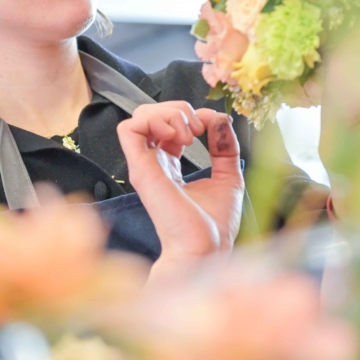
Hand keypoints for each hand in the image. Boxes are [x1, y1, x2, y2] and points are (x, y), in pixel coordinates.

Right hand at [116, 102, 243, 283]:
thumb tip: (219, 118)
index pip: (167, 125)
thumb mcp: (229, 175)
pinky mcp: (141, 169)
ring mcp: (145, 165)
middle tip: (198, 130)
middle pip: (151, 115)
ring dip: (168, 114)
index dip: (190, 116)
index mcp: (170, 166)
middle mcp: (154, 163)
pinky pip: (130, 128)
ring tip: (189, 135)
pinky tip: (177, 137)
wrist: (206, 249)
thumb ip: (225, 146)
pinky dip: (154, 121)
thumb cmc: (214, 225)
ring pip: (139, 116)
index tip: (212, 127)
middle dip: (178, 110)